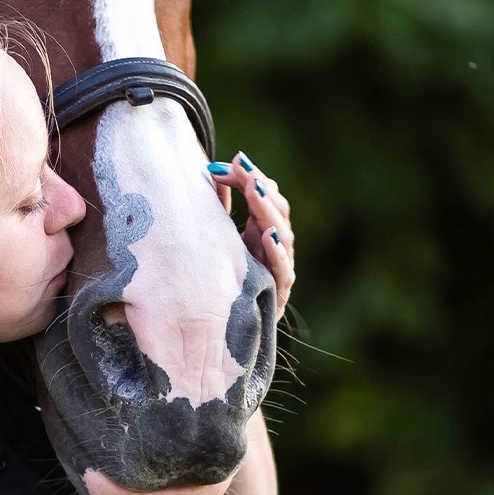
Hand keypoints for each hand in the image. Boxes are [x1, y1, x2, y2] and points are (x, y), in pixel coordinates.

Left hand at [208, 151, 294, 315]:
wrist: (226, 333)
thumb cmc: (221, 281)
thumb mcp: (218, 241)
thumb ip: (219, 209)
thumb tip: (211, 172)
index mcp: (261, 230)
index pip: (264, 195)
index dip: (251, 177)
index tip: (232, 161)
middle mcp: (273, 246)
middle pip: (275, 209)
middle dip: (259, 186)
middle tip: (243, 168)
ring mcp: (279, 267)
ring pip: (282, 234)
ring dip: (268, 211)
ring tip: (255, 190)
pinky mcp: (278, 292)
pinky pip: (282, 271)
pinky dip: (277, 253)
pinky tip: (267, 236)